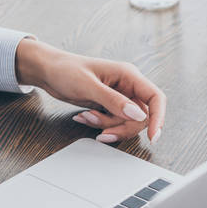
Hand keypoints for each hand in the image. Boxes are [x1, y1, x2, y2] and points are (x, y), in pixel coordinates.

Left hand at [15, 40, 165, 143]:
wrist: (48, 71)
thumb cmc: (66, 70)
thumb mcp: (88, 86)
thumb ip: (113, 101)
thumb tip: (139, 115)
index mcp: (127, 74)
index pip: (155, 97)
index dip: (158, 118)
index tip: (152, 136)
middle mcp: (127, 85)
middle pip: (141, 117)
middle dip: (120, 126)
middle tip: (100, 129)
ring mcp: (119, 97)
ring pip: (126, 122)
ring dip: (106, 125)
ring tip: (86, 116)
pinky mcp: (109, 105)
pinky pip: (114, 122)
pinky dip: (99, 124)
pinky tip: (84, 116)